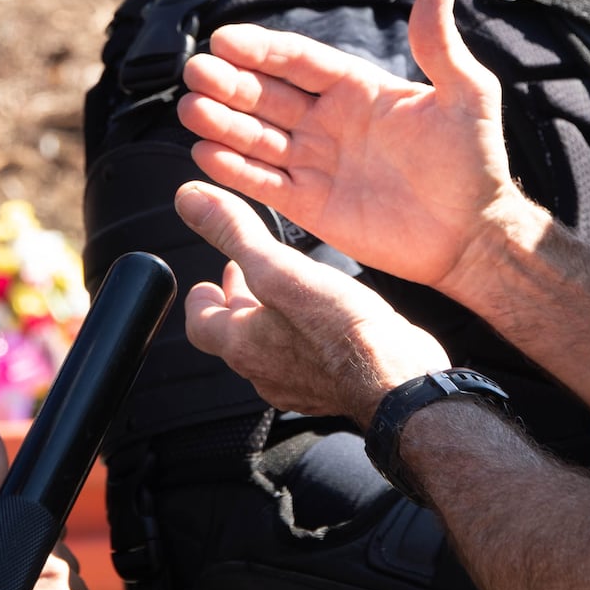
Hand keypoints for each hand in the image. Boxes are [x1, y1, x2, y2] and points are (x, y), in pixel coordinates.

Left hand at [175, 180, 450, 421]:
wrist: (397, 381)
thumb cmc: (343, 330)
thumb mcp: (283, 269)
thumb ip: (236, 235)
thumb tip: (191, 201)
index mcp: (241, 343)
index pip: (200, 323)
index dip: (202, 298)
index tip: (209, 281)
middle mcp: (263, 371)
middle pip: (236, 336)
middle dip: (240, 301)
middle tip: (249, 276)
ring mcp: (297, 385)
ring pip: (271, 348)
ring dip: (273, 319)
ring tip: (289, 291)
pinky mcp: (330, 388)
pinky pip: (305, 361)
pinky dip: (304, 337)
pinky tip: (326, 321)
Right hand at [178, 0, 530, 304]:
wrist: (474, 236)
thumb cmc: (476, 164)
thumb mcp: (467, 95)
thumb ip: (440, 45)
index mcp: (358, 88)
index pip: (298, 60)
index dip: (261, 48)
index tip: (225, 39)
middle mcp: (330, 121)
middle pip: (267, 94)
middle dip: (229, 83)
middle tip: (196, 74)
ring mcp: (317, 163)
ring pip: (257, 136)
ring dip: (222, 122)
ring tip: (190, 111)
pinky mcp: (311, 206)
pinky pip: (264, 183)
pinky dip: (233, 168)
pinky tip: (205, 152)